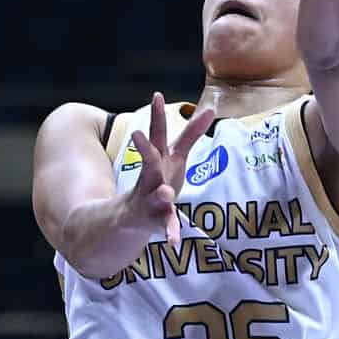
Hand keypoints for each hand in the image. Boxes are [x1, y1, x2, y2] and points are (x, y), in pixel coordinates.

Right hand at [121, 93, 215, 246]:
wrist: (127, 216)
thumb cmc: (158, 179)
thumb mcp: (174, 157)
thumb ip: (191, 135)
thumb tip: (210, 109)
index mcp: (158, 159)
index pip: (157, 133)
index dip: (157, 115)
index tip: (156, 95)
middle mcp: (150, 176)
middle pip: (148, 160)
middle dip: (144, 148)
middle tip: (137, 133)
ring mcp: (148, 198)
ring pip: (154, 195)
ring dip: (159, 193)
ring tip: (166, 192)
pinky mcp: (151, 219)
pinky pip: (163, 226)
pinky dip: (170, 232)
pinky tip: (174, 242)